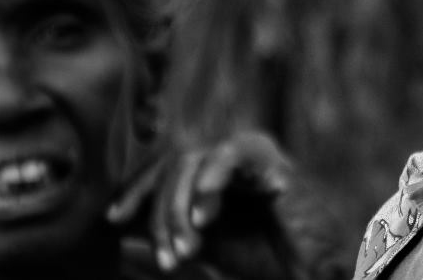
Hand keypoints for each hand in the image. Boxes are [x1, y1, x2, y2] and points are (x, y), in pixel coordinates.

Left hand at [108, 130, 293, 272]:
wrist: (308, 271)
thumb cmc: (264, 258)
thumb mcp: (205, 247)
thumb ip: (169, 235)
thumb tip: (120, 234)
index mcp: (208, 176)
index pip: (161, 171)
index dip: (136, 191)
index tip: (114, 219)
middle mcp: (224, 161)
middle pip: (171, 167)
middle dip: (162, 215)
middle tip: (171, 257)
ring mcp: (246, 156)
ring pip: (192, 160)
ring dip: (181, 207)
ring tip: (191, 247)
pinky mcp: (269, 158)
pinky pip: (230, 154)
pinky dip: (211, 180)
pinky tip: (205, 215)